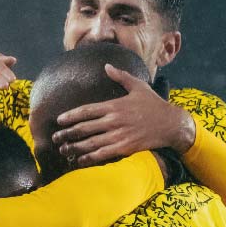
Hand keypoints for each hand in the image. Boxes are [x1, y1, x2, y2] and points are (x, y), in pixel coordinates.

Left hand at [52, 65, 196, 165]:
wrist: (171, 124)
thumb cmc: (154, 104)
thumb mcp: (138, 86)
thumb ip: (120, 76)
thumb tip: (107, 66)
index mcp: (115, 105)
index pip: (87, 110)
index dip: (71, 115)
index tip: (59, 120)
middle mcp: (114, 120)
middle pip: (84, 128)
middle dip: (67, 133)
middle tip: (54, 138)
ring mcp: (119, 135)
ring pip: (91, 143)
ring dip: (74, 147)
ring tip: (63, 150)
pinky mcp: (125, 148)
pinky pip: (103, 154)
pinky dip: (89, 158)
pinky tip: (79, 161)